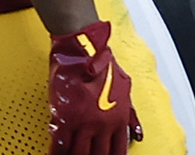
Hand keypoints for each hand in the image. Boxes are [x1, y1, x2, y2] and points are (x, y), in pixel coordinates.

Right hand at [48, 20, 142, 154]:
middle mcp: (103, 123)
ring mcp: (83, 122)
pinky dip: (57, 154)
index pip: (119, 150)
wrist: (84, 49)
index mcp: (119, 117)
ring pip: (79, 154)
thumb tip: (137, 135)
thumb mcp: (126, 88)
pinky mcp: (65, 118)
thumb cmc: (104, 64)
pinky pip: (59, 145)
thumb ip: (131, 115)